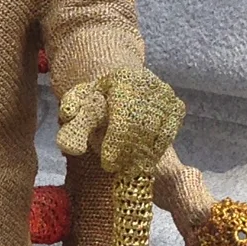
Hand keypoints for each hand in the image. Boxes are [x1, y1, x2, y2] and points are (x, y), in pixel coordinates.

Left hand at [56, 69, 184, 179]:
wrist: (118, 90)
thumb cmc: (94, 104)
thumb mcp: (78, 113)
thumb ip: (73, 128)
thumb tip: (69, 148)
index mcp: (122, 78)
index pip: (124, 113)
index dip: (117, 141)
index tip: (107, 164)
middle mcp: (148, 81)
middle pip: (143, 125)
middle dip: (129, 151)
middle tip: (116, 168)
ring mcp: (165, 94)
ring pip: (158, 132)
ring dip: (142, 155)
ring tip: (125, 166)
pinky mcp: (176, 107)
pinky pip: (168, 135)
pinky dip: (155, 151)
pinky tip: (140, 158)